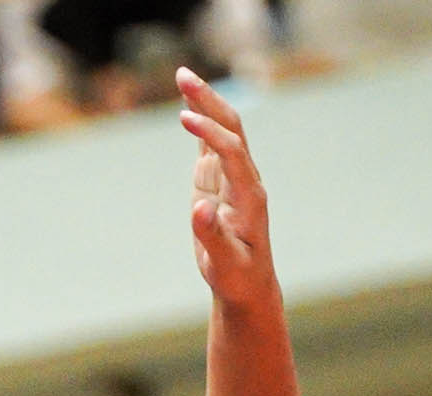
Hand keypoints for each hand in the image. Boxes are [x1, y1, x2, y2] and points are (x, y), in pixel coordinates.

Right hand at [177, 68, 278, 314]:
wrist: (248, 284)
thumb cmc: (238, 277)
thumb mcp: (226, 264)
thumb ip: (213, 237)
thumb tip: (200, 209)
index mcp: (249, 196)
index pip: (231, 152)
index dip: (209, 133)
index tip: (184, 119)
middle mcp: (244, 179)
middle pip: (231, 129)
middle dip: (209, 101)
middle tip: (183, 75)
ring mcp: (231, 177)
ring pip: (221, 130)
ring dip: (203, 103)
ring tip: (182, 76)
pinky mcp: (219, 181)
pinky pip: (211, 143)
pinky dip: (200, 121)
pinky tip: (188, 103)